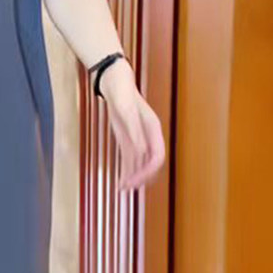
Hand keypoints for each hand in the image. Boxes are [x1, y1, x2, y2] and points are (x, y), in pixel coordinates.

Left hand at [98, 59, 165, 190]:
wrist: (115, 84)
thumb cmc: (123, 95)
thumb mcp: (127, 112)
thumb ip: (135, 132)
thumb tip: (143, 151)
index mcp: (153, 130)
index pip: (157, 156)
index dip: (149, 170)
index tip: (137, 180)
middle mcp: (148, 137)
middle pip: (150, 163)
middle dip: (141, 177)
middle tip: (127, 188)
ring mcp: (138, 139)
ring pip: (140, 163)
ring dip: (133, 176)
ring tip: (122, 189)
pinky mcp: (127, 140)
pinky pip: (129, 159)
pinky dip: (126, 170)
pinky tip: (121, 179)